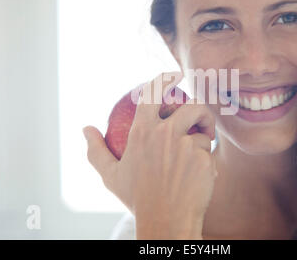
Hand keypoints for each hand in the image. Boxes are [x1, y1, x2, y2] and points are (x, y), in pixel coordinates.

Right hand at [84, 72, 217, 238]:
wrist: (165, 222)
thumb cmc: (137, 198)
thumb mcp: (111, 175)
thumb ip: (96, 150)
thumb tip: (86, 128)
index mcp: (142, 131)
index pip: (155, 92)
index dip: (166, 78)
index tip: (176, 74)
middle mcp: (166, 133)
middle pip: (193, 106)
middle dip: (200, 111)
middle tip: (201, 124)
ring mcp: (187, 146)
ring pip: (204, 133)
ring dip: (204, 140)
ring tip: (199, 154)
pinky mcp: (205, 160)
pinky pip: (211, 153)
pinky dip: (208, 161)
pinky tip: (199, 177)